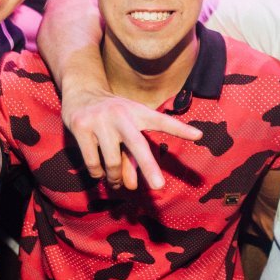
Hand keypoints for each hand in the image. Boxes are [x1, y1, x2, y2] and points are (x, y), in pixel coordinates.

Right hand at [62, 86, 201, 190]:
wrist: (81, 92)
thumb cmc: (112, 115)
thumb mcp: (127, 128)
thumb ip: (132, 158)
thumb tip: (131, 187)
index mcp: (138, 112)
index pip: (162, 121)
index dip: (180, 129)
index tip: (199, 135)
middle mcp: (121, 115)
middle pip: (138, 145)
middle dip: (149, 167)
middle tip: (159, 186)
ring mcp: (100, 120)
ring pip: (112, 162)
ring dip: (115, 178)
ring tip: (115, 181)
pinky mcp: (81, 127)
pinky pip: (93, 162)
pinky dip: (97, 173)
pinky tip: (99, 172)